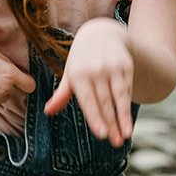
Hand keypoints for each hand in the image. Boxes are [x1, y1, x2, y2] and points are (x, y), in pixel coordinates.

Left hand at [44, 18, 133, 145]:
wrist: (101, 33)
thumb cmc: (82, 59)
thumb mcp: (70, 73)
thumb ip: (61, 94)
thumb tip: (48, 111)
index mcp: (78, 74)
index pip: (88, 101)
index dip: (95, 118)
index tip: (102, 134)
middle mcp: (95, 70)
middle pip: (104, 102)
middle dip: (110, 124)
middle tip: (115, 142)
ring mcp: (111, 68)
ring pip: (118, 98)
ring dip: (122, 119)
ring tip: (125, 136)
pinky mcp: (125, 66)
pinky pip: (127, 90)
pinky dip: (128, 107)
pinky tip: (128, 121)